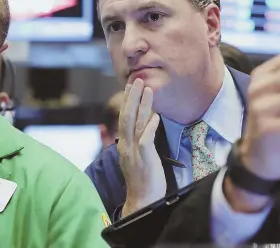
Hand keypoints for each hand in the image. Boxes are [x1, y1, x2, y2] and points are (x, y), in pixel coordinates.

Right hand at [118, 79, 164, 216]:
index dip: (128, 101)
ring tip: (147, 89)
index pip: (124, 118)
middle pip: (127, 116)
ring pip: (136, 123)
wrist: (142, 200)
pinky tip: (156, 115)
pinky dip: (150, 126)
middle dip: (132, 97)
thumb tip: (149, 119)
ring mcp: (134, 152)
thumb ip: (141, 138)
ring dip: (142, 105)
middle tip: (136, 80)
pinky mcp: (144, 159)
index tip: (130, 86)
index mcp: (124, 144)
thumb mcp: (138, 155)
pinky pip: (146, 139)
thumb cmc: (143, 178)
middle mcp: (126, 146)